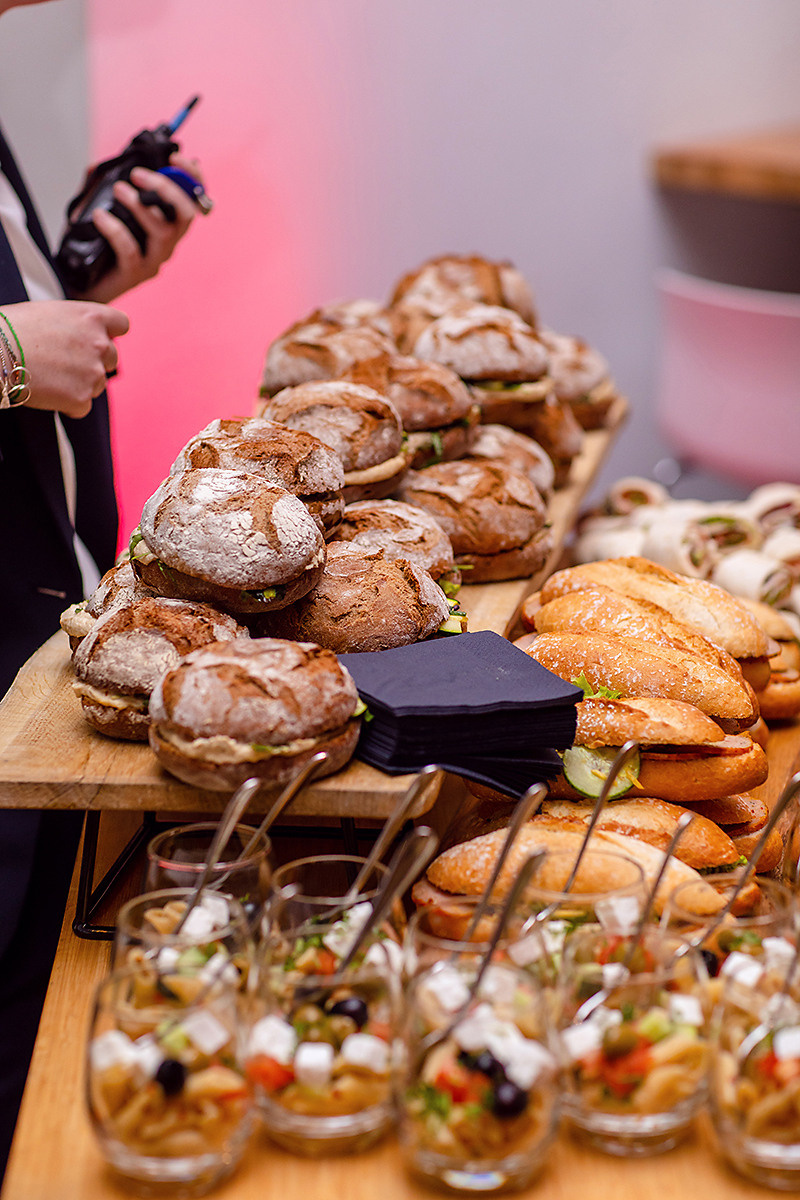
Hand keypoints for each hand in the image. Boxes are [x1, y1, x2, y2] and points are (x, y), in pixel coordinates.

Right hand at [2, 300, 128, 417]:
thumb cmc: (13, 329)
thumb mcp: (52, 312)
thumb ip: (77, 324)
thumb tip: (82, 335)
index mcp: (92, 317)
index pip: (121, 324)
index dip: (110, 333)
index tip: (100, 339)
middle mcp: (100, 344)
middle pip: (112, 358)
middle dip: (94, 361)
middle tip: (65, 363)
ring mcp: (94, 373)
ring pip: (98, 383)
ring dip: (80, 383)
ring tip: (50, 376)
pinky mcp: (82, 398)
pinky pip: (82, 406)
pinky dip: (68, 404)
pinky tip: (48, 392)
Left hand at [75, 154, 206, 303]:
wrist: (79, 280)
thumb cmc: (94, 244)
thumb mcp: (100, 205)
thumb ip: (104, 184)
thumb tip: (106, 164)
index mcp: (167, 223)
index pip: (193, 199)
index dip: (192, 177)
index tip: (175, 158)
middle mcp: (166, 242)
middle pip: (186, 215)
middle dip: (167, 189)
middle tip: (139, 174)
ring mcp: (153, 260)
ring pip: (163, 232)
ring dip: (140, 206)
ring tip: (118, 190)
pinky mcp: (135, 274)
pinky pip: (131, 250)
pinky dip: (115, 229)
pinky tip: (100, 216)